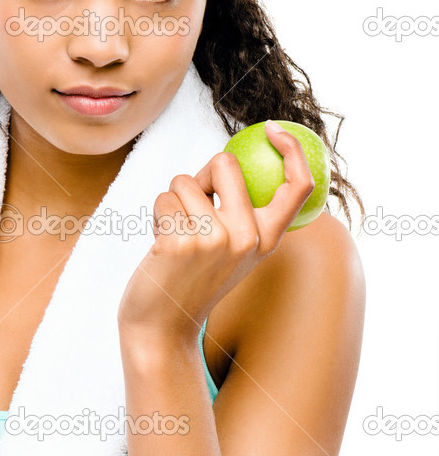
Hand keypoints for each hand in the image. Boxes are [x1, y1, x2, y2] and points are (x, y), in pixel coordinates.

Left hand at [117, 121, 315, 342]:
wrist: (162, 326)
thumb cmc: (190, 278)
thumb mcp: (230, 250)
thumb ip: (238, 214)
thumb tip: (224, 162)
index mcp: (267, 239)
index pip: (298, 186)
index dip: (292, 150)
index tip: (273, 129)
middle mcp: (248, 238)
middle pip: (224, 164)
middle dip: (199, 177)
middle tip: (191, 210)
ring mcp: (216, 240)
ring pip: (184, 181)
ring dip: (172, 202)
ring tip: (175, 238)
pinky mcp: (181, 242)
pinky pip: (163, 199)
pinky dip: (157, 215)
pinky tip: (161, 247)